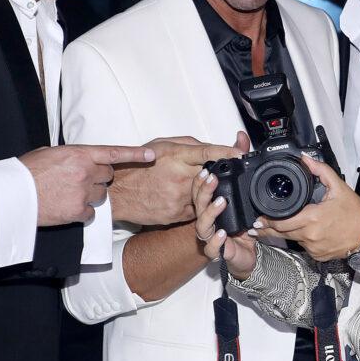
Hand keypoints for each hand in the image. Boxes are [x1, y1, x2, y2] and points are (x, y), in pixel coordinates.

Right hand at [20, 144, 155, 225]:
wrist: (13, 194)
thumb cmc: (27, 173)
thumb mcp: (50, 154)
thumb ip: (71, 156)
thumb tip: (80, 159)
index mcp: (78, 154)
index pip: (113, 152)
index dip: (135, 154)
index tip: (152, 156)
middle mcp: (85, 171)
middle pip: (108, 176)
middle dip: (99, 179)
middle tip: (80, 181)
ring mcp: (83, 192)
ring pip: (101, 195)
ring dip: (91, 195)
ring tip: (68, 194)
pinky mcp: (79, 211)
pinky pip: (92, 213)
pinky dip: (82, 213)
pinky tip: (66, 208)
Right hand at [110, 134, 248, 226]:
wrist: (119, 195)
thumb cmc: (137, 169)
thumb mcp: (160, 146)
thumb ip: (186, 145)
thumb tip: (208, 148)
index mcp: (176, 157)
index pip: (208, 152)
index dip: (227, 151)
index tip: (240, 152)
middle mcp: (180, 178)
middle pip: (212, 175)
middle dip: (220, 173)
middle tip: (227, 171)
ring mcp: (180, 198)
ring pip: (207, 194)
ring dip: (211, 190)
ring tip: (209, 187)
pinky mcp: (178, 214)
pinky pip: (198, 209)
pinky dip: (200, 204)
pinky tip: (196, 200)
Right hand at [191, 170, 257, 278]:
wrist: (246, 256)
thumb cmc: (242, 233)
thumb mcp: (245, 212)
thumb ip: (244, 197)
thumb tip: (250, 178)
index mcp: (211, 212)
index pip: (200, 195)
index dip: (200, 182)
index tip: (207, 171)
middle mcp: (208, 223)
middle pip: (198, 206)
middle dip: (204, 190)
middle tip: (213, 179)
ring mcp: (210, 238)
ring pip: (202, 226)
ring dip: (210, 212)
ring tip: (221, 202)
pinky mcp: (217, 252)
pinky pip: (211, 248)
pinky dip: (216, 240)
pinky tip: (222, 233)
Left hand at [253, 157, 359, 262]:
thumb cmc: (355, 214)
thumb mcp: (339, 187)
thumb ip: (320, 171)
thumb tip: (305, 160)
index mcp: (312, 218)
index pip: (281, 221)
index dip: (268, 220)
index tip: (259, 218)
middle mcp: (310, 235)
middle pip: (282, 233)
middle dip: (269, 229)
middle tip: (258, 224)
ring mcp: (313, 248)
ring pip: (292, 240)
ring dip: (286, 233)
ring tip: (275, 228)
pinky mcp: (318, 256)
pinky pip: (304, 248)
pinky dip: (302, 240)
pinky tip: (306, 233)